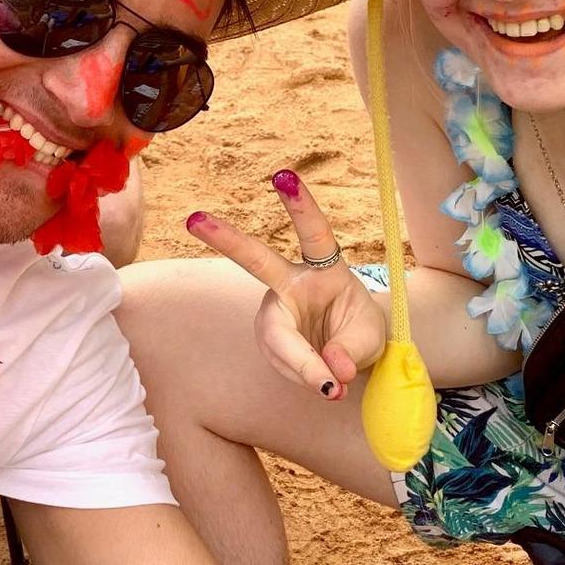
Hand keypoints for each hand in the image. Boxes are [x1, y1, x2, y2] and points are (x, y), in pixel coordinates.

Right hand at [186, 170, 386, 397]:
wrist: (352, 354)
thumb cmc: (362, 333)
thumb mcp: (370, 339)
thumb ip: (351, 351)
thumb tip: (330, 370)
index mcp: (325, 269)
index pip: (314, 234)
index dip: (300, 207)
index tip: (284, 176)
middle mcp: (291, 282)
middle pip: (255, 259)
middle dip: (226, 239)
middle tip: (194, 219)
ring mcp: (275, 310)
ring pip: (277, 338)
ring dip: (303, 365)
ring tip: (334, 389)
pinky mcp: (269, 336)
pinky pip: (281, 361)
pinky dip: (302, 376)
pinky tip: (323, 385)